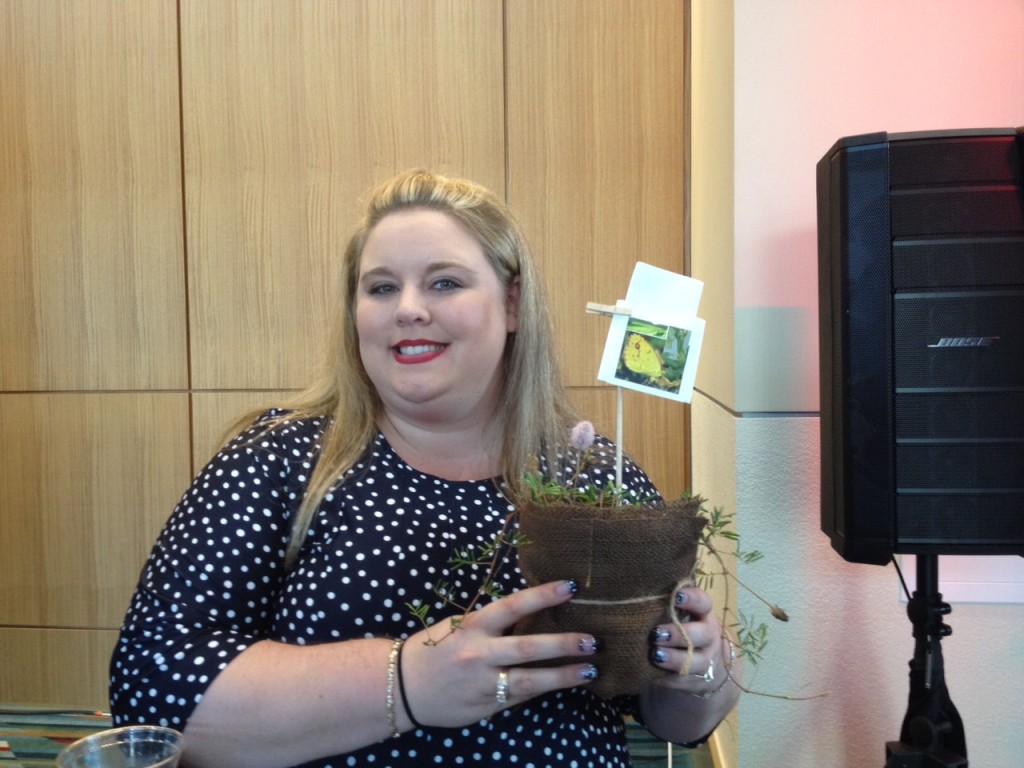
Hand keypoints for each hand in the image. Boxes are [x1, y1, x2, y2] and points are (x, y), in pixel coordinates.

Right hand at [397, 580, 599, 728]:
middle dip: (563, 644)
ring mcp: (483, 683)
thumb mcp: (458, 626)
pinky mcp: (486, 706)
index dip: (542, 595)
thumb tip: (532, 612)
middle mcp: (479, 654)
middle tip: (593, 639)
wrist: (402, 687)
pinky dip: (544, 689)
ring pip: (530, 681)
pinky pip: (520, 697)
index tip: (570, 586)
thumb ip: (492, 624)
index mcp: (472, 626)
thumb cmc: (434, 649)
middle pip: (527, 648)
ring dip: (564, 675)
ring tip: (592, 669)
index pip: (512, 606)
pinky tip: (566, 684)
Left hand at [647, 587, 731, 695]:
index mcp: (704, 614)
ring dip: (674, 658)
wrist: (708, 662)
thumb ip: (667, 605)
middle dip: (678, 634)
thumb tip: (636, 593)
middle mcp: (708, 636)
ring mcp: (705, 659)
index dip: (692, 599)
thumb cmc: (684, 627)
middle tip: (656, 633)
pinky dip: (666, 678)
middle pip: (701, 634)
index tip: (676, 596)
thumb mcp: (683, 614)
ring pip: (695, 661)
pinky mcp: (695, 680)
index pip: (703, 603)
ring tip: (655, 655)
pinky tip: (650, 673)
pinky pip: (682, 680)